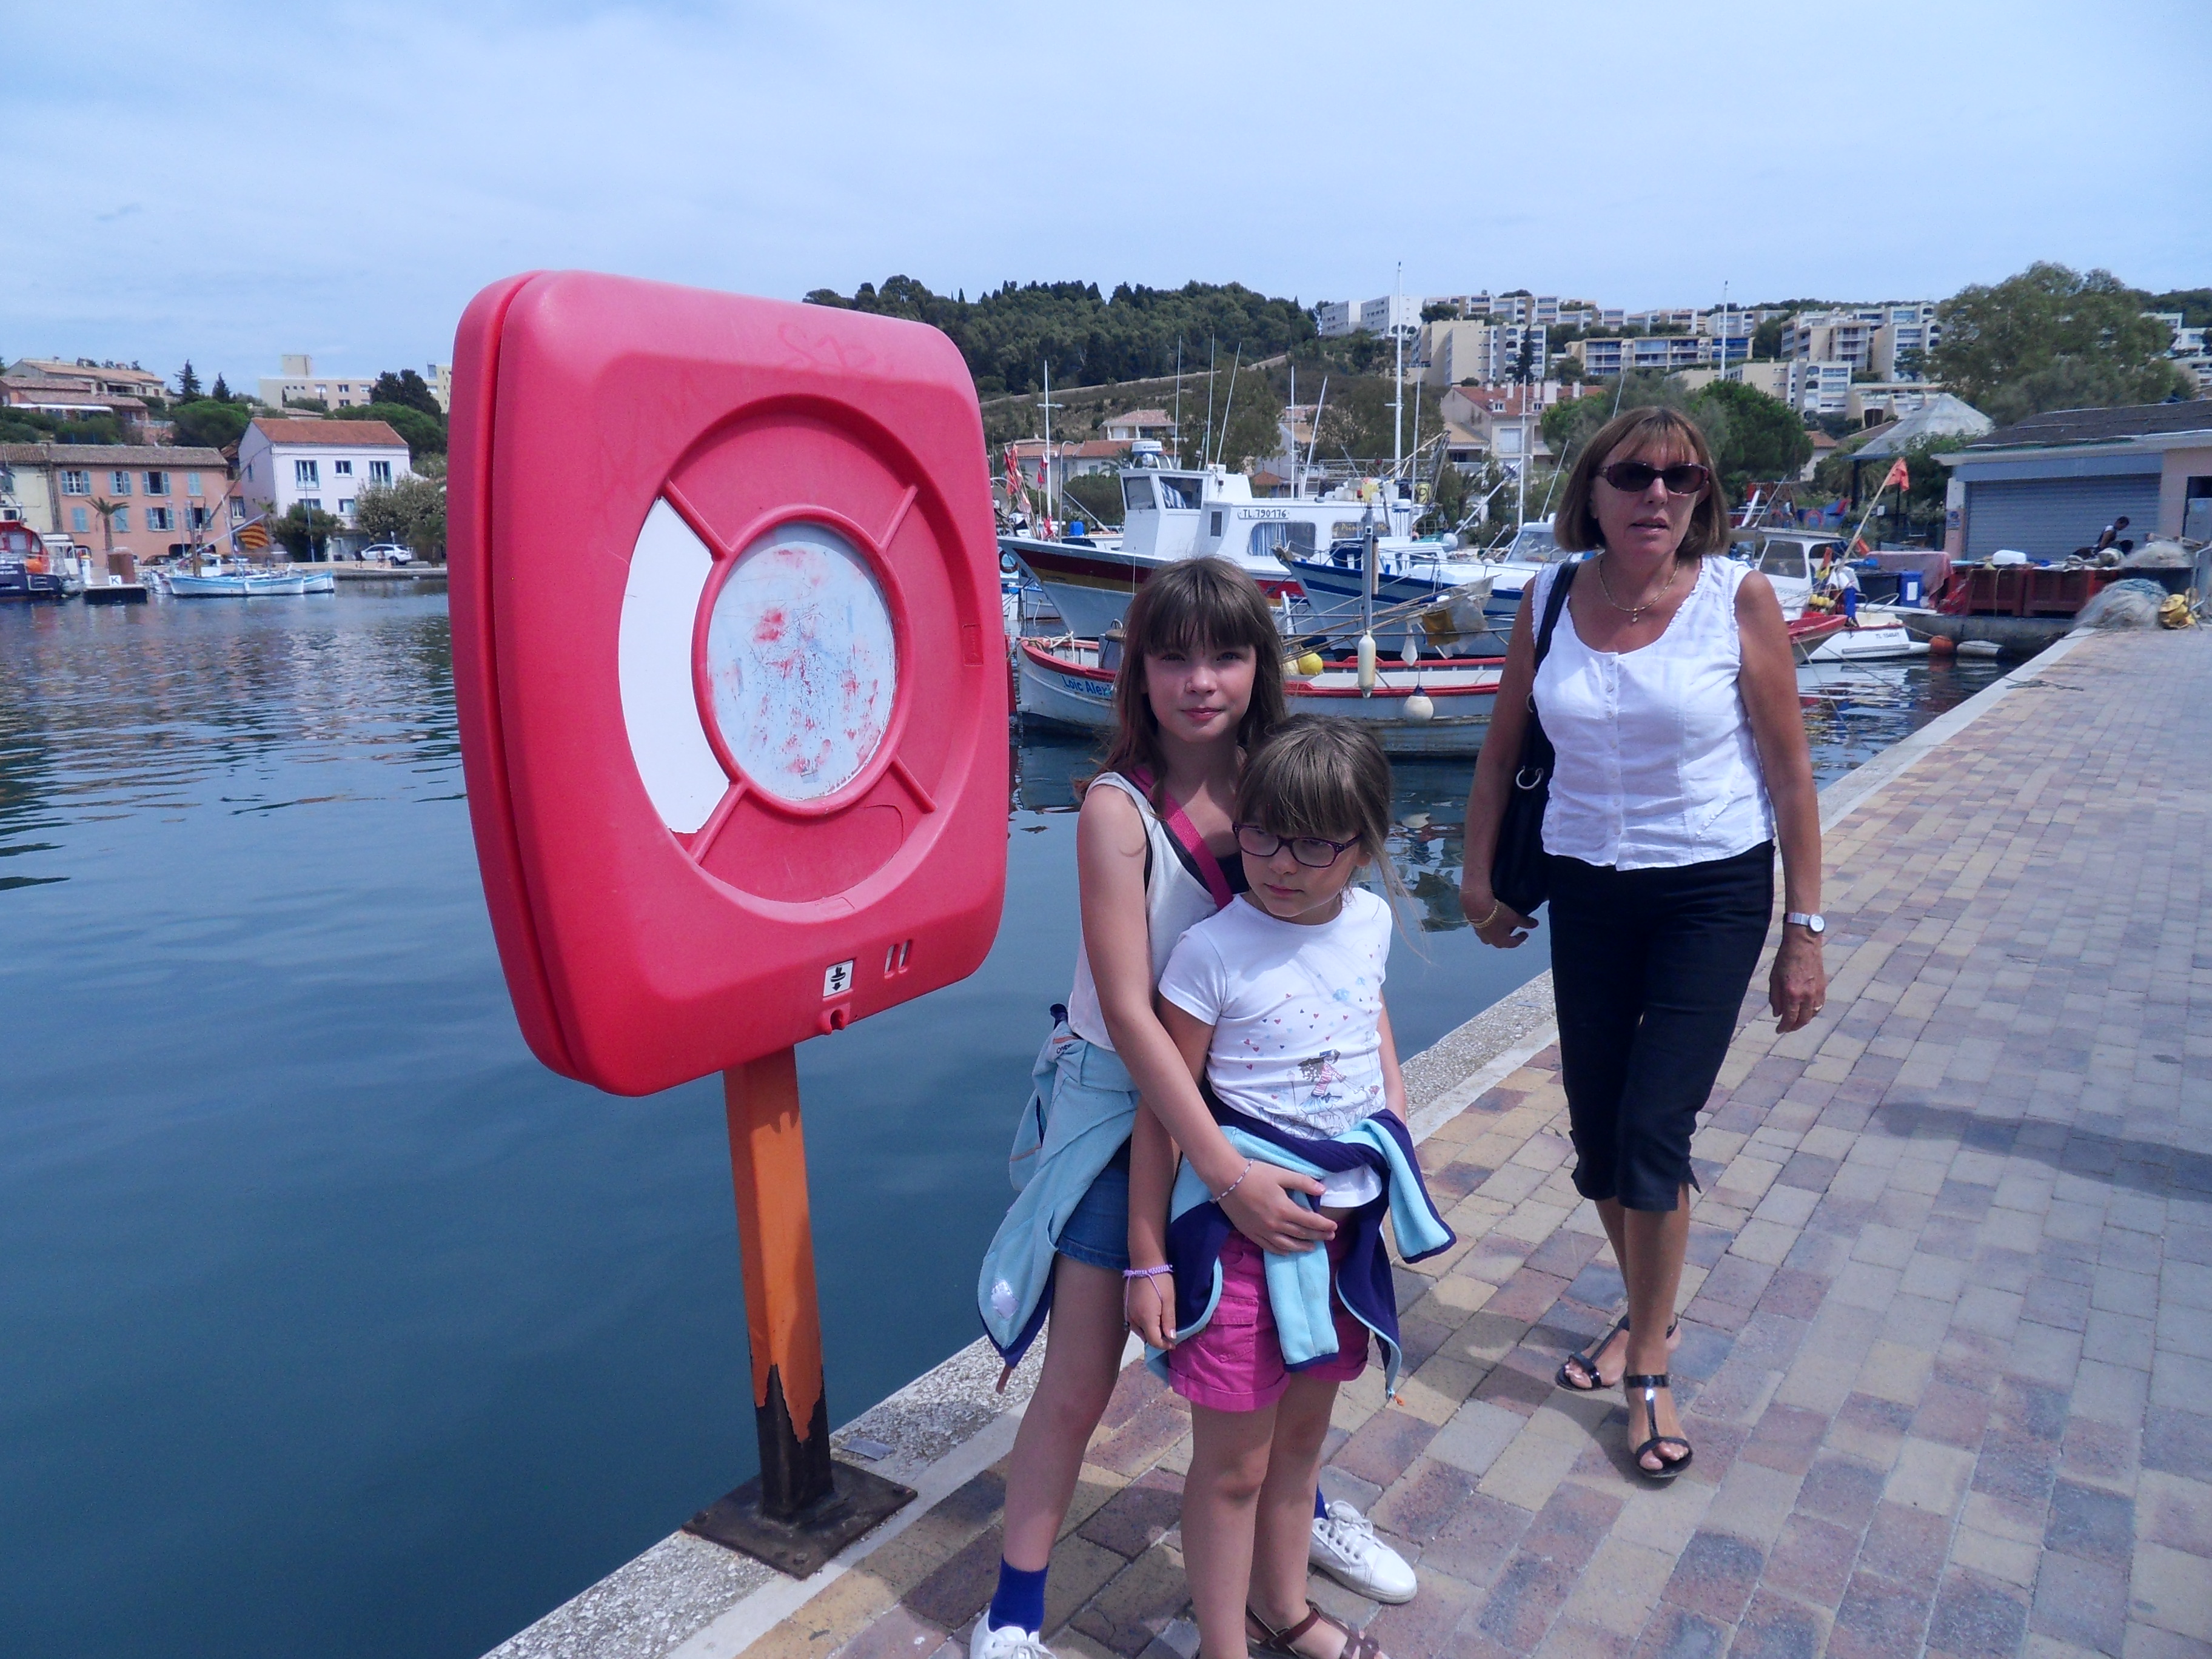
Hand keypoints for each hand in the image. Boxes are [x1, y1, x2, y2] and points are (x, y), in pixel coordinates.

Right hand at [1125, 1268, 1176, 1349]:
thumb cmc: (1160, 1280)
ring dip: (1150, 1332)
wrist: (1145, 1263)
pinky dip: (1143, 1325)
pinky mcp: (1126, 1306)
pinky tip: (1151, 1319)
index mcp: (1146, 1318)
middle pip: (1146, 1337)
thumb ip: (1169, 1321)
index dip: (1164, 1345)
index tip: (1174, 1343)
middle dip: (1157, 1340)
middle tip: (1169, 1335)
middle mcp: (1134, 1318)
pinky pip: (1134, 1323)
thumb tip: (1171, 1338)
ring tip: (1161, 1327)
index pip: (1154, 1341)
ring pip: (1139, 1331)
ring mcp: (1128, 1312)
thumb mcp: (1169, 1301)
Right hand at [1219, 1162, 1334, 1253]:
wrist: (1226, 1179)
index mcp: (1284, 1209)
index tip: (1334, 1227)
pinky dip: (1281, 1250)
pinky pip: (1269, 1247)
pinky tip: (1287, 1251)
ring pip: (1287, 1244)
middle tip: (1330, 1238)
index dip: (1324, 1225)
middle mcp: (1275, 1224)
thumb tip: (1323, 1189)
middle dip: (1318, 1236)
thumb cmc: (1255, 1173)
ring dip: (1302, 1247)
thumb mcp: (1281, 1174)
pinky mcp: (1250, 1233)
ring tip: (1312, 1247)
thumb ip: (1303, 1182)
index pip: (1310, 1221)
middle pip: (1301, 1234)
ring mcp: (1262, 1231)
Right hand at [1462, 884, 1537, 948]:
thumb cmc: (1498, 914)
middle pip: (1502, 941)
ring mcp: (1481, 935)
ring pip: (1492, 936)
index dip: (1521, 938)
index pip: (1514, 943)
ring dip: (1498, 932)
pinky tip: (1491, 919)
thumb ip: (1526, 922)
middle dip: (1508, 935)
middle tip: (1513, 927)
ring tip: (1502, 923)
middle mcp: (1491, 941)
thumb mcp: (1515, 917)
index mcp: (1502, 942)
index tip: (1525, 933)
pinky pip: (1485, 930)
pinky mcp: (1475, 927)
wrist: (1476, 906)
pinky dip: (1490, 927)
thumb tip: (1536, 924)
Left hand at [1770, 930, 1826, 1032]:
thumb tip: (1777, 1014)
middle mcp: (1806, 995)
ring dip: (1803, 1021)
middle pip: (1802, 1020)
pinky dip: (1811, 1012)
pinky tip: (1805, 1011)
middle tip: (1786, 1028)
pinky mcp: (1823, 988)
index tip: (1778, 1030)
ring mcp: (1816, 992)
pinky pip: (1818, 1006)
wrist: (1803, 944)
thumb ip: (1775, 998)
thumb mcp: (1774, 978)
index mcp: (1792, 993)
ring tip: (1795, 1021)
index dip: (1784, 1027)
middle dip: (1794, 1027)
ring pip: (1812, 1014)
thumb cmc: (1785, 959)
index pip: (1789, 1018)